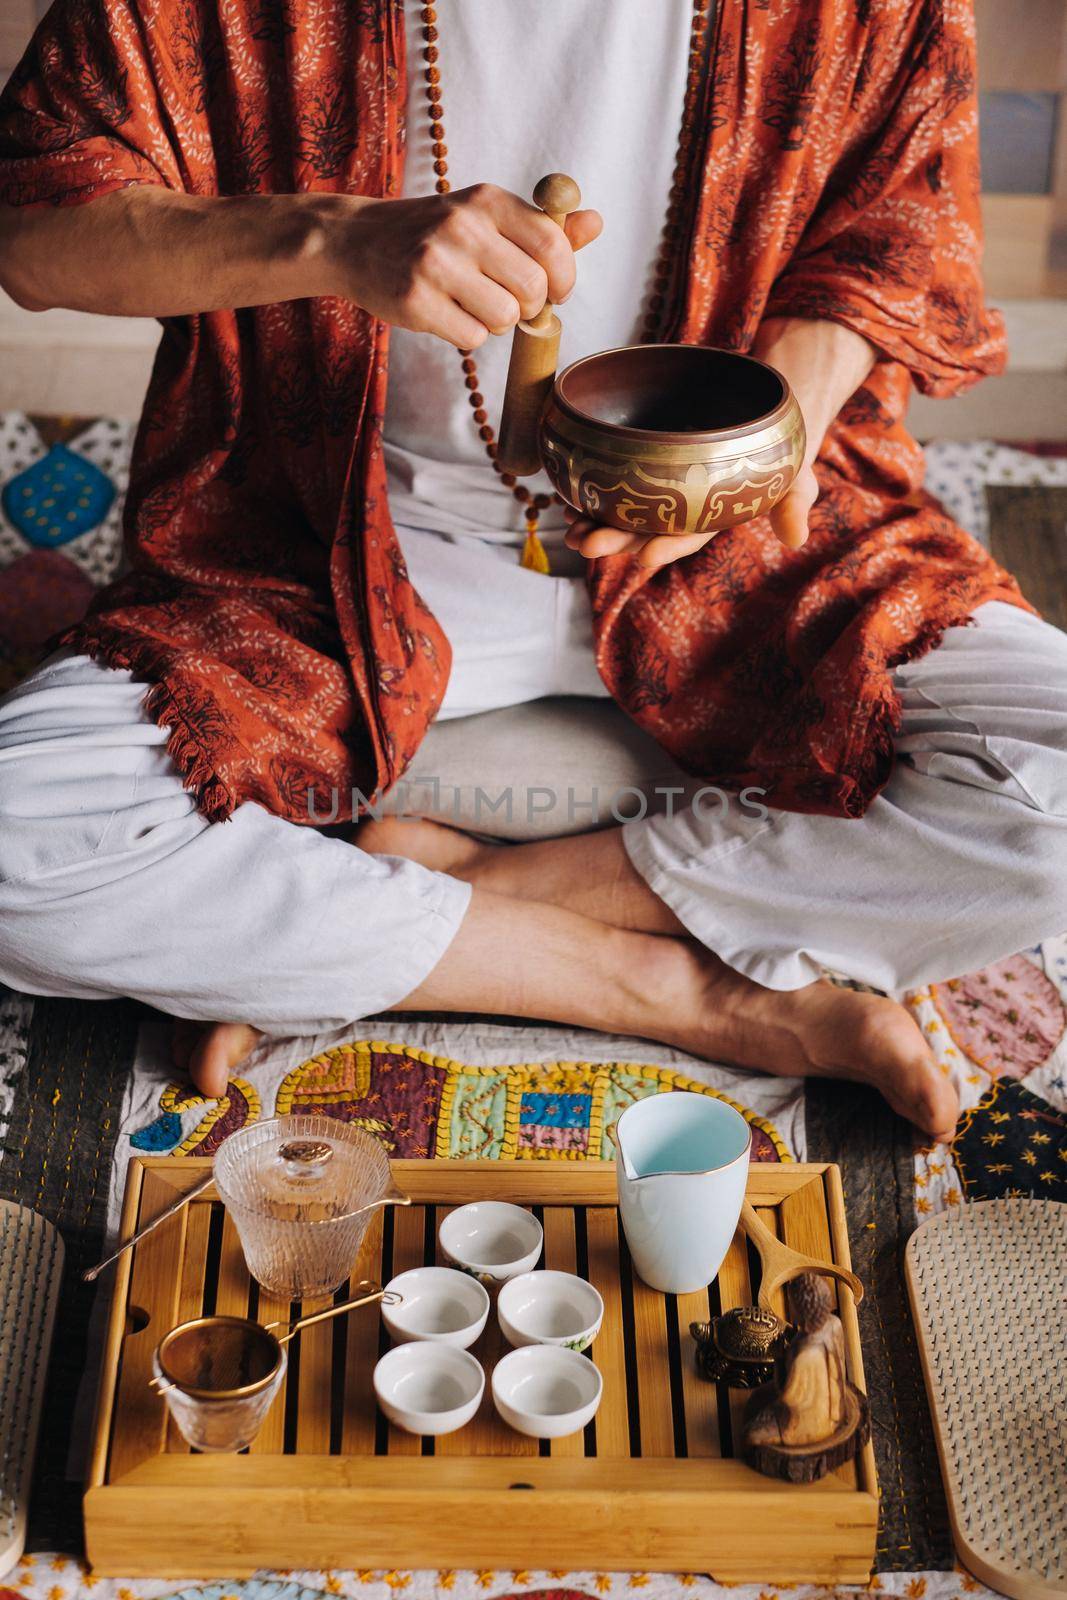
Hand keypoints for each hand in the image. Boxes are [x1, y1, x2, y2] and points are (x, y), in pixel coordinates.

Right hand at [334, 183, 601, 348]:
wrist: (357, 241)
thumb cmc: (432, 234)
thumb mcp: (484, 217)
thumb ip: (541, 226)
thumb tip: (595, 222)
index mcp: (487, 200)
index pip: (553, 242)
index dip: (563, 277)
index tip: (554, 290)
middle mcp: (462, 226)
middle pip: (532, 289)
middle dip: (527, 306)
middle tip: (506, 301)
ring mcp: (436, 264)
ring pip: (504, 318)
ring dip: (496, 323)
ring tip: (472, 304)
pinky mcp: (416, 301)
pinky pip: (472, 338)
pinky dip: (467, 335)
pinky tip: (447, 313)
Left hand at [564, 316, 875, 568]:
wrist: (769, 399)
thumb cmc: (781, 442)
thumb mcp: (796, 470)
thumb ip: (794, 501)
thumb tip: (794, 537)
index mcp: (713, 514)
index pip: (689, 535)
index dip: (667, 547)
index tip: (644, 558)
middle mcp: (683, 502)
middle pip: (646, 525)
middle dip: (615, 538)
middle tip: (585, 544)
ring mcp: (663, 479)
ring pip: (625, 504)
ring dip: (595, 519)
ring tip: (569, 528)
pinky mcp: (648, 452)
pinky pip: (616, 471)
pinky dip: (592, 483)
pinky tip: (568, 492)